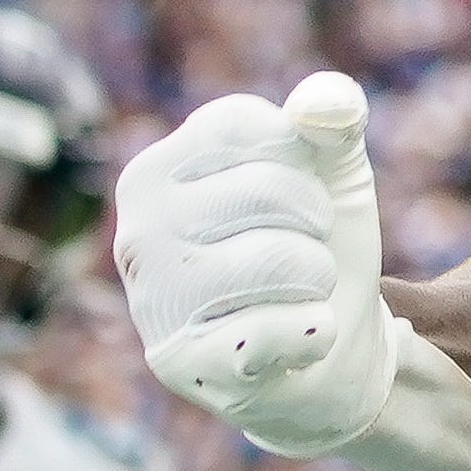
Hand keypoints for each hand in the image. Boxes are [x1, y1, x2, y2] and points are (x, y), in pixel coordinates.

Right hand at [114, 72, 399, 456]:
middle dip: (315, 224)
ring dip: (318, 279)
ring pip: (280, 260)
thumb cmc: (314, 243)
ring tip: (297, 296)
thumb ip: (333, 120)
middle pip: (269, 190)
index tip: (295, 192)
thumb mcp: (333, 171)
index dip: (301, 158)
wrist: (329, 346)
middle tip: (302, 253)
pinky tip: (296, 342)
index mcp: (156, 172)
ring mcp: (153, 304)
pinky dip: (316, 332)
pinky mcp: (184, 366)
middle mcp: (137, 234)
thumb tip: (321, 104)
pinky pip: (284, 329)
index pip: (244, 125)